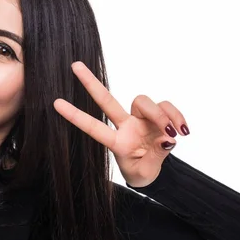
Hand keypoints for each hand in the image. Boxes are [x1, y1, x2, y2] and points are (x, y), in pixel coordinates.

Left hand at [53, 61, 189, 187]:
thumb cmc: (142, 171)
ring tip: (172, 134)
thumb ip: (154, 158)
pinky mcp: (159, 117)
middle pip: (106, 100)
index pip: (93, 127)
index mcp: (116, 142)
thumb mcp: (143, 173)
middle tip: (74, 65)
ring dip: (160, 115)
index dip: (75, 116)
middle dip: (90, 83)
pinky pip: (167, 107)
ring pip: (143, 101)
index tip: (55, 103)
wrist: (156, 172)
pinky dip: (177, 117)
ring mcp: (141, 119)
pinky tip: (183, 131)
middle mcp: (125, 126)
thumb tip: (167, 139)